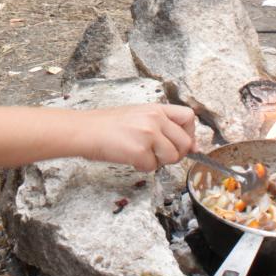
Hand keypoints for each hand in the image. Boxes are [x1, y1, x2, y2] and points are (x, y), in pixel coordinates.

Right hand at [81, 103, 195, 171]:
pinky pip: (152, 167)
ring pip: (172, 157)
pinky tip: (129, 158)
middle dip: (176, 154)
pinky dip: (142, 167)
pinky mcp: (139, 150)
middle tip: (160, 155)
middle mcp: (155, 119)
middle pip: (185, 142)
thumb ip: (161, 125)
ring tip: (141, 155)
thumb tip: (190, 145)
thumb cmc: (106, 125)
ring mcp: (148, 134)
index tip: (185, 144)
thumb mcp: (138, 115)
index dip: (190, 134)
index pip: (189, 117)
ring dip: (158, 161)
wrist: (85, 130)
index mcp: (156, 108)